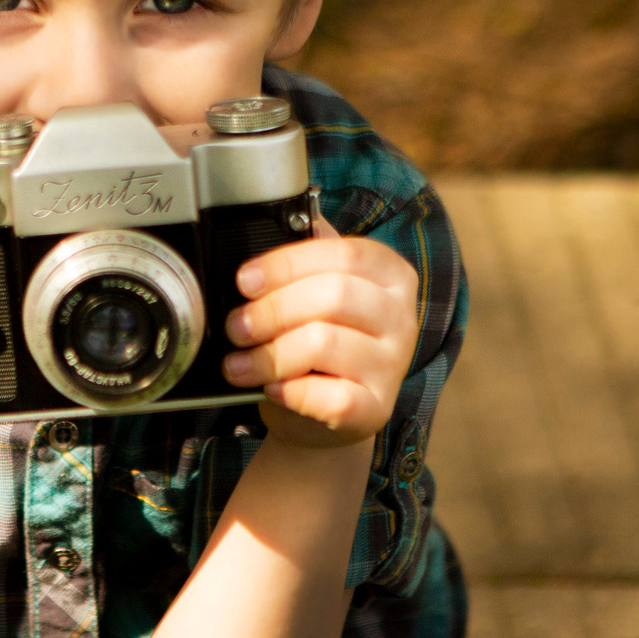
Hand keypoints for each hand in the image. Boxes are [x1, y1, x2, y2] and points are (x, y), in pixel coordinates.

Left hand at [220, 214, 417, 448]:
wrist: (321, 415)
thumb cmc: (314, 345)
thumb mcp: (314, 293)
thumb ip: (304, 260)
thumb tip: (271, 222)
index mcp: (390, 275)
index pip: (344, 254)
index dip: (286, 264)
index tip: (245, 280)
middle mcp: (402, 317)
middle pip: (334, 296)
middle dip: (272, 310)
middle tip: (236, 327)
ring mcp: (393, 365)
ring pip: (325, 343)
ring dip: (268, 354)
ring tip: (239, 364)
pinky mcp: (377, 408)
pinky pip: (332, 397)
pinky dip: (291, 391)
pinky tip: (273, 389)